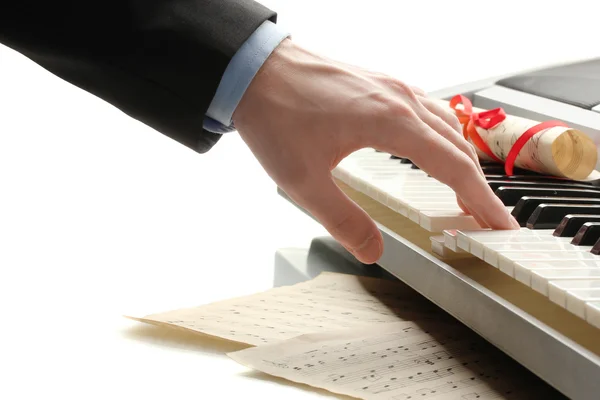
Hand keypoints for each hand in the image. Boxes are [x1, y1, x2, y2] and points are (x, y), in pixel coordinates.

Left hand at [232, 39, 519, 263]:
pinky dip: (441, 136)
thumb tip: (372, 250)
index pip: (454, 167)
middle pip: (458, 146)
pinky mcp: (377, 84)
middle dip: (477, 185)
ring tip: (465, 189)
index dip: (482, 200)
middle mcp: (400, 100)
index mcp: (392, 123)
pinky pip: (426, 110)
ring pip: (445, 125)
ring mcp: (390, 87)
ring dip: (461, 158)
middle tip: (486, 217)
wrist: (253, 70)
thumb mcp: (304, 181)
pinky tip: (431, 147)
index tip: (500, 223)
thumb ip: (343, 220)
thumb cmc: (275, 115)